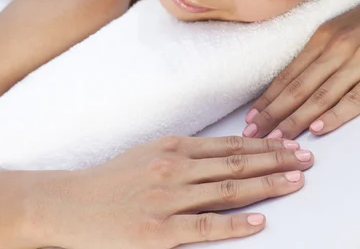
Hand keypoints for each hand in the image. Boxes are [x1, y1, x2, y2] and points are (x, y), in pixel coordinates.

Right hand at [36, 135, 312, 247]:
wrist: (71, 204)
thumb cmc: (111, 180)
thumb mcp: (148, 154)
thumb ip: (183, 154)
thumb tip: (219, 153)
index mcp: (172, 147)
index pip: (228, 145)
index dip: (262, 145)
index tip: (287, 143)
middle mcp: (174, 168)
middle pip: (235, 164)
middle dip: (274, 160)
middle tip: (304, 158)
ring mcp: (168, 199)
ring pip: (227, 189)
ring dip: (265, 186)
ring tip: (294, 182)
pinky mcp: (159, 231)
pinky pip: (205, 226)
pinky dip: (235, 224)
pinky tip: (259, 221)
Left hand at [243, 6, 359, 139]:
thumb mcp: (335, 31)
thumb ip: (315, 55)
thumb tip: (287, 85)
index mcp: (321, 38)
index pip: (288, 75)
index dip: (268, 98)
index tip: (250, 118)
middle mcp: (334, 49)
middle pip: (297, 87)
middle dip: (273, 113)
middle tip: (254, 133)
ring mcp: (356, 63)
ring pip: (320, 95)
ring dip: (296, 119)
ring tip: (278, 138)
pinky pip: (354, 98)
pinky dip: (335, 114)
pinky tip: (317, 128)